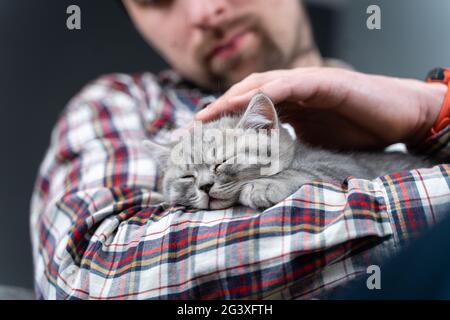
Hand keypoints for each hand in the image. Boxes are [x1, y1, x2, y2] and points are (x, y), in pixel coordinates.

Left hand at [195, 68, 446, 149]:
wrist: (400, 117)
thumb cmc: (359, 128)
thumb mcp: (316, 141)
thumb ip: (289, 144)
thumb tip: (262, 164)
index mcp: (290, 103)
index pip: (250, 106)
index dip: (225, 116)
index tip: (203, 134)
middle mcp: (294, 89)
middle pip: (248, 92)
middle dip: (221, 107)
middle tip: (196, 125)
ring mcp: (309, 82)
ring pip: (264, 84)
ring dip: (235, 97)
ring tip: (211, 113)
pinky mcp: (326, 82)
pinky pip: (293, 84)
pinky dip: (269, 91)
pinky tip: (250, 102)